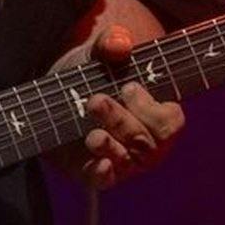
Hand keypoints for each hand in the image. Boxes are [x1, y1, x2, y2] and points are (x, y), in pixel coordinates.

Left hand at [50, 22, 185, 189]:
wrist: (54, 96)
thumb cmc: (92, 74)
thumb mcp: (99, 55)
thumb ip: (111, 44)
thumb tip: (120, 43)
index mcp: (156, 114)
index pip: (170, 121)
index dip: (150, 107)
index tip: (128, 87)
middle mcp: (144, 142)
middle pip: (147, 142)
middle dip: (122, 120)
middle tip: (95, 100)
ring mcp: (121, 160)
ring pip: (126, 160)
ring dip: (109, 144)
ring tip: (91, 132)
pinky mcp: (94, 171)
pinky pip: (105, 181)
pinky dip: (103, 173)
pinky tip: (99, 162)